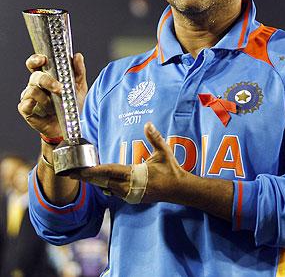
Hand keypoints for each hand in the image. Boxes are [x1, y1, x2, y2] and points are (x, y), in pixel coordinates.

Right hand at [18, 53, 87, 137]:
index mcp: (47, 76)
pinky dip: (34, 105)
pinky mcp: (26, 109)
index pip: (36, 63)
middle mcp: (36, 84)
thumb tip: (77, 56)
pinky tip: (42, 109)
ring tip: (56, 107)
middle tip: (60, 89)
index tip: (43, 60)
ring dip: (46, 99)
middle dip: (47, 81)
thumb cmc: (72, 104)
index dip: (36, 59)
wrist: (70, 126)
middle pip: (35, 76)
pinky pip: (25, 104)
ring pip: (32, 91)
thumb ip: (79, 71)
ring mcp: (29, 96)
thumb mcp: (79, 87)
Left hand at [69, 122, 185, 202]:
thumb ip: (155, 138)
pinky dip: (103, 184)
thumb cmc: (171, 170)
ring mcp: (130, 194)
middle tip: (70, 172)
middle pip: (103, 181)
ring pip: (106, 187)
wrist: (178, 190)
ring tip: (79, 175)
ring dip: (94, 181)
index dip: (94, 170)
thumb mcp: (164, 152)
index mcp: (135, 175)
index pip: (110, 172)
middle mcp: (129, 187)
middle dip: (87, 176)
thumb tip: (147, 123)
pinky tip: (97, 180)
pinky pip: (113, 191)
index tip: (81, 169)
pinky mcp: (131, 197)